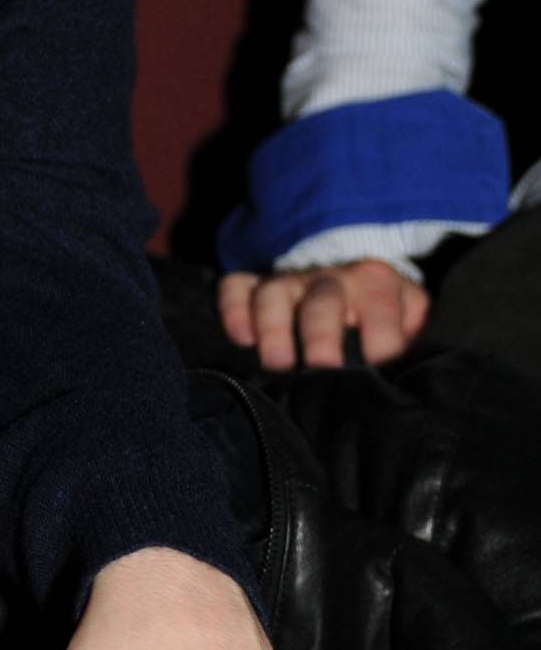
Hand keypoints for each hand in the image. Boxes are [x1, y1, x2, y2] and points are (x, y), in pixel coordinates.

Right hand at [218, 259, 427, 370]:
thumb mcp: (409, 313)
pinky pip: (236, 288)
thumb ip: (414, 335)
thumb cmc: (380, 307)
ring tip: (277, 364)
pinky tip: (240, 339)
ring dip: (273, 327)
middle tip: (322, 370)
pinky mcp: (256, 283)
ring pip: (274, 294)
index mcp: (375, 283)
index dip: (383, 345)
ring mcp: (289, 280)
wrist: (347, 273)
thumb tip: (414, 372)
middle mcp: (330, 278)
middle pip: (323, 302)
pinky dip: (234, 310)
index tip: (380, 377)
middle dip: (321, 336)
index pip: (382, 312)